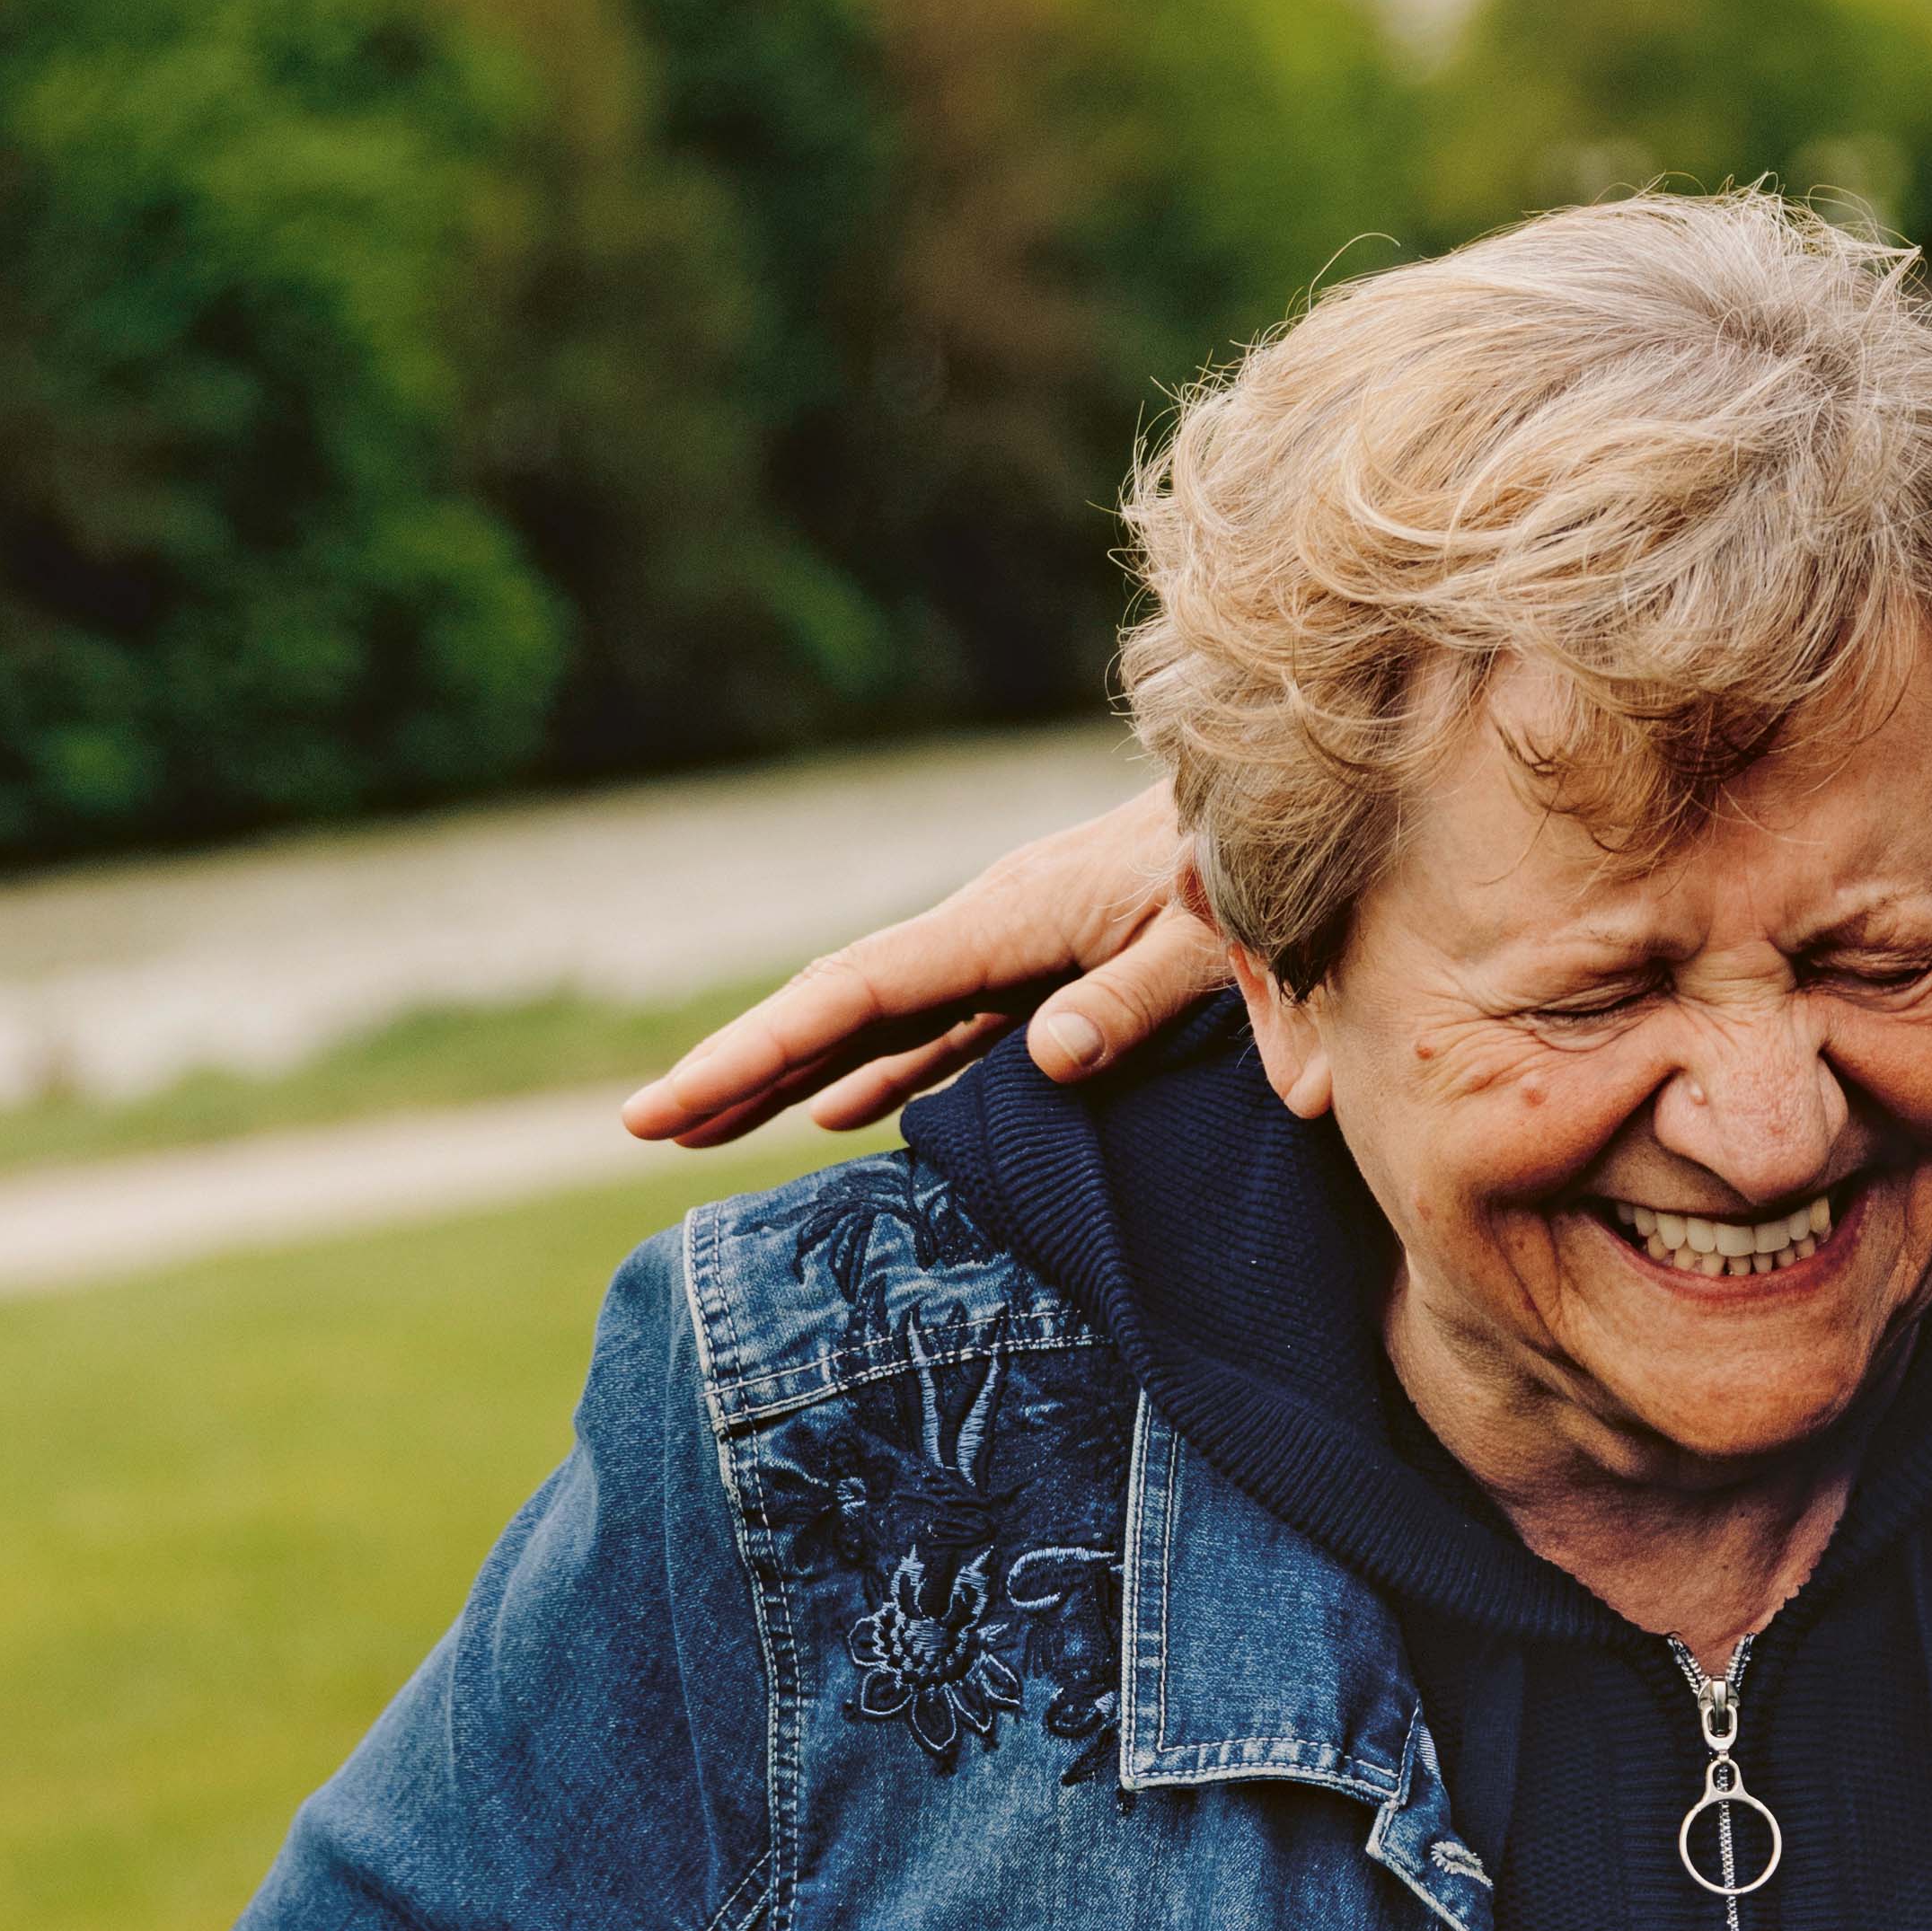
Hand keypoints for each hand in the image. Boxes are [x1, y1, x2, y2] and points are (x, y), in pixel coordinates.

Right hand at [618, 780, 1233, 1146]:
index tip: (666, 1102)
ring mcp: (1009, 949)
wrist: (1288, 798)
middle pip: (838, 1007)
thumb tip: (1042, 1060)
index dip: (756, 1051)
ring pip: (876, 1022)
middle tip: (642, 1128)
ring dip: (791, 1073)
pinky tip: (832, 1111)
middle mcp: (987, 930)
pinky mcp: (1044, 967)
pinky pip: (938, 1032)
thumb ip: (1133, 995)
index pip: (853, 994)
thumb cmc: (1255, 864)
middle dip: (739, 1067)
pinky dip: (877, 1072)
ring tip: (702, 1131)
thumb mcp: (1213, 935)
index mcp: (1007, 919)